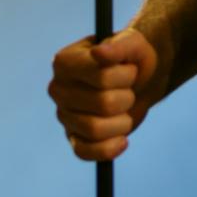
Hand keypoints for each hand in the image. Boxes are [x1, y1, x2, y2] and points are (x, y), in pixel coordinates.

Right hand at [48, 26, 167, 162]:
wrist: (139, 80)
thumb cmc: (131, 59)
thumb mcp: (132, 43)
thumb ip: (118, 46)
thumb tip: (99, 53)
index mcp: (64, 62)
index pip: (101, 78)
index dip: (125, 76)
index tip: (129, 69)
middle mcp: (57, 89)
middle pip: (103, 104)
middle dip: (127, 98)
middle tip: (129, 89)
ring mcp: (64, 115)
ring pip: (95, 130)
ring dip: (123, 122)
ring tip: (126, 110)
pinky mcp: (73, 138)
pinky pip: (85, 152)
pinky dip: (108, 149)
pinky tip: (123, 141)